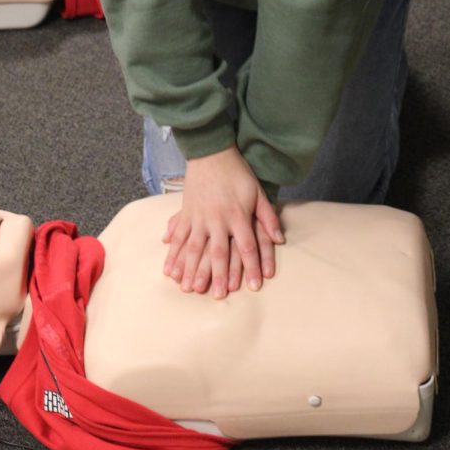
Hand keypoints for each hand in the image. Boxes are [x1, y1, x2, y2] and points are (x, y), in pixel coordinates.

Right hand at [161, 146, 283, 299]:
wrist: (211, 152)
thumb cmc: (238, 173)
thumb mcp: (258, 192)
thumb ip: (268, 217)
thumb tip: (280, 239)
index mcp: (237, 215)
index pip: (247, 246)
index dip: (252, 267)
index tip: (255, 286)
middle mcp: (217, 219)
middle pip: (218, 252)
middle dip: (218, 276)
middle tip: (217, 296)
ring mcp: (199, 217)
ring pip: (194, 248)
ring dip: (191, 270)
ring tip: (189, 289)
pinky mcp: (186, 213)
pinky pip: (178, 237)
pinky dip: (173, 254)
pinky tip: (170, 270)